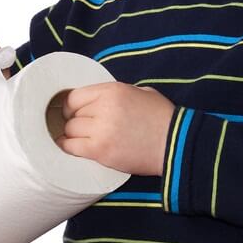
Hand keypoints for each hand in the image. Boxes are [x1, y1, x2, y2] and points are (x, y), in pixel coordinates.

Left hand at [56, 82, 175, 175]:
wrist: (175, 144)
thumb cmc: (161, 118)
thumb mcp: (140, 92)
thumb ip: (115, 94)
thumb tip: (96, 100)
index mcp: (112, 90)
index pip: (75, 96)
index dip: (71, 105)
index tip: (73, 111)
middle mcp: (104, 107)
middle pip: (72, 113)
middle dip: (74, 120)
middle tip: (81, 127)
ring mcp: (101, 130)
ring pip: (70, 130)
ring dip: (73, 134)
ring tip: (80, 138)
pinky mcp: (101, 151)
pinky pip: (72, 147)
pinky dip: (68, 147)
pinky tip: (70, 147)